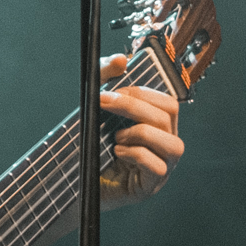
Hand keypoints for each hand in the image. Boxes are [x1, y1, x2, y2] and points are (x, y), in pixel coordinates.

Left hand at [99, 52, 183, 207]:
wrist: (73, 182)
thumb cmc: (90, 145)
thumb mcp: (94, 107)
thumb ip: (104, 79)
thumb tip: (121, 59)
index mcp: (158, 126)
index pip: (168, 102)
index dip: (142, 92)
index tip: (112, 91)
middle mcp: (165, 145)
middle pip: (169, 115)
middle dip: (134, 106)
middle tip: (105, 104)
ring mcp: (163, 167)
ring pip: (173, 143)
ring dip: (140, 133)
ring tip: (116, 137)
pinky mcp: (151, 186)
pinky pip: (157, 167)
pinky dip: (135, 155)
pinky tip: (117, 153)